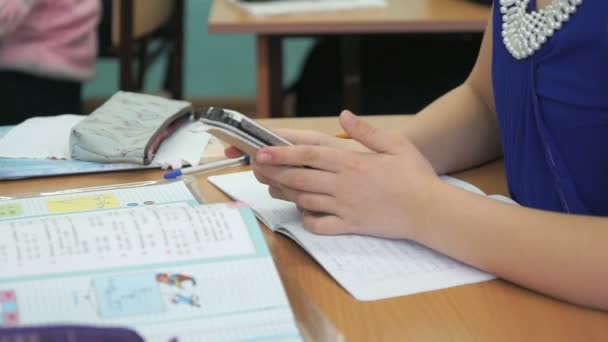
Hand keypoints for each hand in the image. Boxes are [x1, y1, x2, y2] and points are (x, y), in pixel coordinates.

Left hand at [252, 110, 441, 239]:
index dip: (282, 153)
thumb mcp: (396, 144)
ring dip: (285, 193)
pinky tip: (303, 212)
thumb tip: (344, 115)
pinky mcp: (350, 225)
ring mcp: (345, 207)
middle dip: (274, 172)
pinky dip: (307, 219)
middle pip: (299, 178)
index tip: (262, 152)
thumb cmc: (415, 176)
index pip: (308, 155)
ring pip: (305, 200)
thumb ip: (366, 131)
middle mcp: (343, 185)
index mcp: (351, 163)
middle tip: (257, 168)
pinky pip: (321, 225)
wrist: (429, 211)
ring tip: (271, 186)